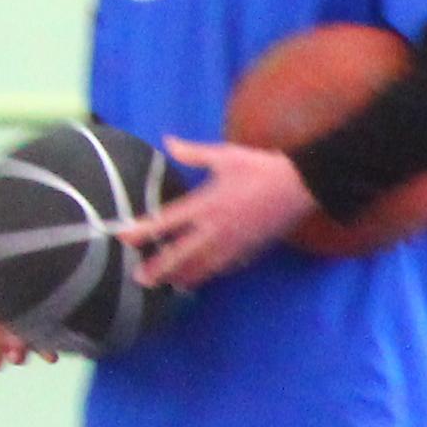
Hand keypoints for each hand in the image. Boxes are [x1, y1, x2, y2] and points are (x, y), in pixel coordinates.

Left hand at [130, 136, 319, 288]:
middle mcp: (216, 228)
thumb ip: (193, 153)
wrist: (301, 186)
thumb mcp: (226, 155)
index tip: (124, 238)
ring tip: (170, 285)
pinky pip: (227, 265)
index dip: (144, 231)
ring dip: (185, 276)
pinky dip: (213, 273)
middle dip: (161, 267)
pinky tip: (206, 277)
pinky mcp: (252, 248)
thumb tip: (168, 141)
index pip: (167, 221)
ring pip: (204, 265)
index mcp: (206, 204)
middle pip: (182, 253)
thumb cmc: (262, 168)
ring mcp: (235, 242)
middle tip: (141, 279)